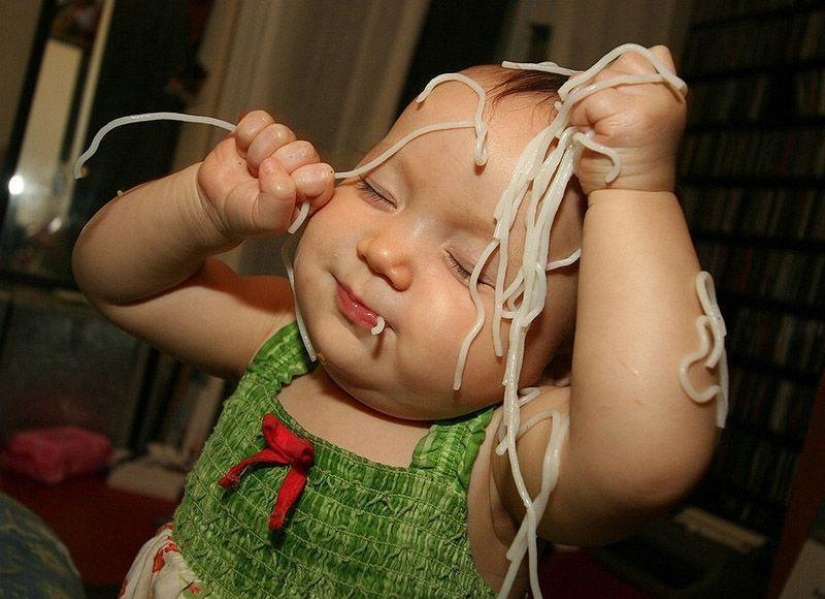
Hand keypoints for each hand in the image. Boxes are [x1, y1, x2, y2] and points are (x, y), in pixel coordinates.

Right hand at [197, 110, 334, 239]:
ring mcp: (283, 146)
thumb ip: (279, 201)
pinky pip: (260, 118)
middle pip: (303, 150)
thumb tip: (274, 166)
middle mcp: (303, 166)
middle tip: (260, 182)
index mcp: (314, 191)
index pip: (322, 176)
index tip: (280, 195)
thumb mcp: (266, 220)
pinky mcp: (262, 129)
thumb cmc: (246, 216)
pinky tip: (242, 151)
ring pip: (281, 132)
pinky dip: (245, 135)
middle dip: (275, 167)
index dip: (299, 182)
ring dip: (258, 152)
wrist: (215, 203)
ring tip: (251, 169)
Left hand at [570, 46, 686, 196]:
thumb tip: (579, 77)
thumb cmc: (620, 161)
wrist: (629, 198)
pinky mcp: (628, 115)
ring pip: (598, 79)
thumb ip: (619, 90)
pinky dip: (580, 117)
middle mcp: (665, 91)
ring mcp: (649, 102)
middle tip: (603, 127)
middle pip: (613, 65)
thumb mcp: (629, 117)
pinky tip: (591, 137)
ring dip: (586, 105)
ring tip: (598, 133)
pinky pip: (587, 99)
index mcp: (670, 89)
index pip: (635, 57)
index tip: (612, 111)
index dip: (612, 79)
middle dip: (596, 93)